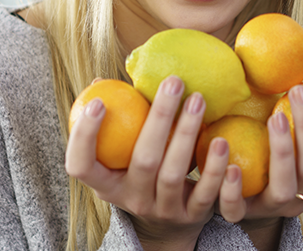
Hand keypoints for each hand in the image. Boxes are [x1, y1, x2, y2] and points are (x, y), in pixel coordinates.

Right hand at [66, 76, 230, 250]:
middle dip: (159, 117)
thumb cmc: (141, 171)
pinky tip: (221, 141)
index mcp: (106, 185)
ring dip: (187, 134)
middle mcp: (132, 200)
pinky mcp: (191, 217)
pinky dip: (214, 168)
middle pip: (142, 161)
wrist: (170, 222)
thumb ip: (115, 121)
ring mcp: (162, 211)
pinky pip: (205, 193)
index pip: (81, 166)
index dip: (84, 137)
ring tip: (198, 100)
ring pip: (173, 175)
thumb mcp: (123, 156)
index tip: (98, 102)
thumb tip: (98, 80)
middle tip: (174, 82)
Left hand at [216, 83, 302, 231]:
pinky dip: (234, 188)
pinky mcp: (242, 214)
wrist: (245, 190)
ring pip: (284, 187)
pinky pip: (237, 208)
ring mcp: (276, 208)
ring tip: (275, 117)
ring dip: (281, 151)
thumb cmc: (278, 147)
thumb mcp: (300, 133)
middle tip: (299, 90)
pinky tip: (230, 165)